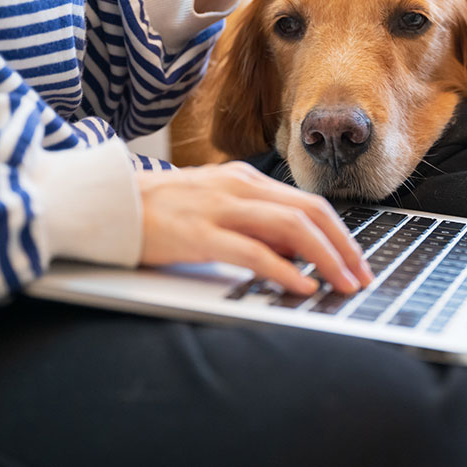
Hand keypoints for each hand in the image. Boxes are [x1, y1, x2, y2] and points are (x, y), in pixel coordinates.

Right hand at [136, 161, 373, 294]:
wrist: (105, 204)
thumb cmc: (161, 211)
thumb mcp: (217, 208)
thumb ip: (256, 225)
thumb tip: (300, 252)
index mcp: (246, 180)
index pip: (310, 203)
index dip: (342, 234)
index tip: (358, 261)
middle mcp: (239, 187)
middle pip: (310, 212)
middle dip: (344, 247)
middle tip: (362, 277)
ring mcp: (219, 207)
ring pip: (291, 227)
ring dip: (325, 259)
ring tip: (342, 284)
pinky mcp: (198, 233)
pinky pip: (252, 251)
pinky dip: (284, 270)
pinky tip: (301, 286)